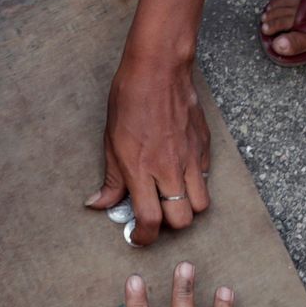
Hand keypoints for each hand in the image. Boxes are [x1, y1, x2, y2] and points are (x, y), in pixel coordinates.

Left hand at [88, 56, 211, 246]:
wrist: (159, 69)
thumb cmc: (130, 99)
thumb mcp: (111, 141)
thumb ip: (111, 179)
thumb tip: (99, 204)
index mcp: (141, 168)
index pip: (149, 219)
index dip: (143, 236)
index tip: (137, 237)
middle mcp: (169, 168)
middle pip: (181, 220)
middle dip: (168, 225)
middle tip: (155, 214)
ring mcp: (190, 158)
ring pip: (200, 204)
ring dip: (186, 208)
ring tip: (172, 197)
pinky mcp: (204, 147)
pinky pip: (205, 178)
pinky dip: (195, 184)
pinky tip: (181, 173)